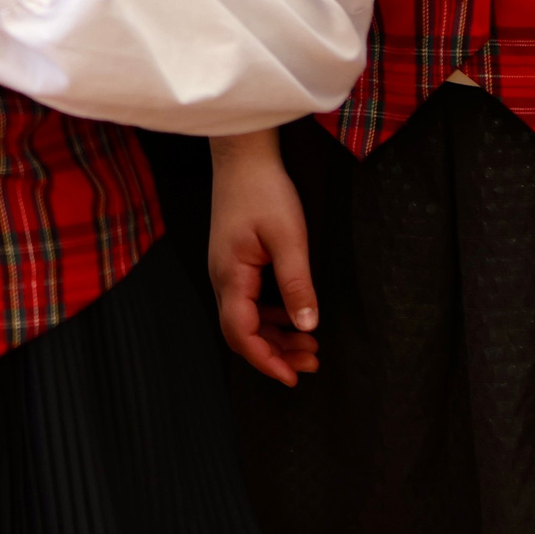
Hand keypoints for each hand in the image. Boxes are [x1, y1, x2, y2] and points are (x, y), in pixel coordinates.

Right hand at [209, 130, 318, 386]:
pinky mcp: (234, 262)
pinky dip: (271, 318)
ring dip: (275, 337)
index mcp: (231, 275)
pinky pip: (249, 302)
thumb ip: (297, 283)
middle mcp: (222, 277)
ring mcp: (226, 270)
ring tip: (309, 345)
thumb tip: (307, 326)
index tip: (294, 377)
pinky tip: (293, 318)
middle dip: (275, 353)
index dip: (266, 360)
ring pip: (245, 319)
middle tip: (313, 361)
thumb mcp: (289, 237)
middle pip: (241, 332)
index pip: (240, 332)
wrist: (243, 157)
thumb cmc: (263, 190)